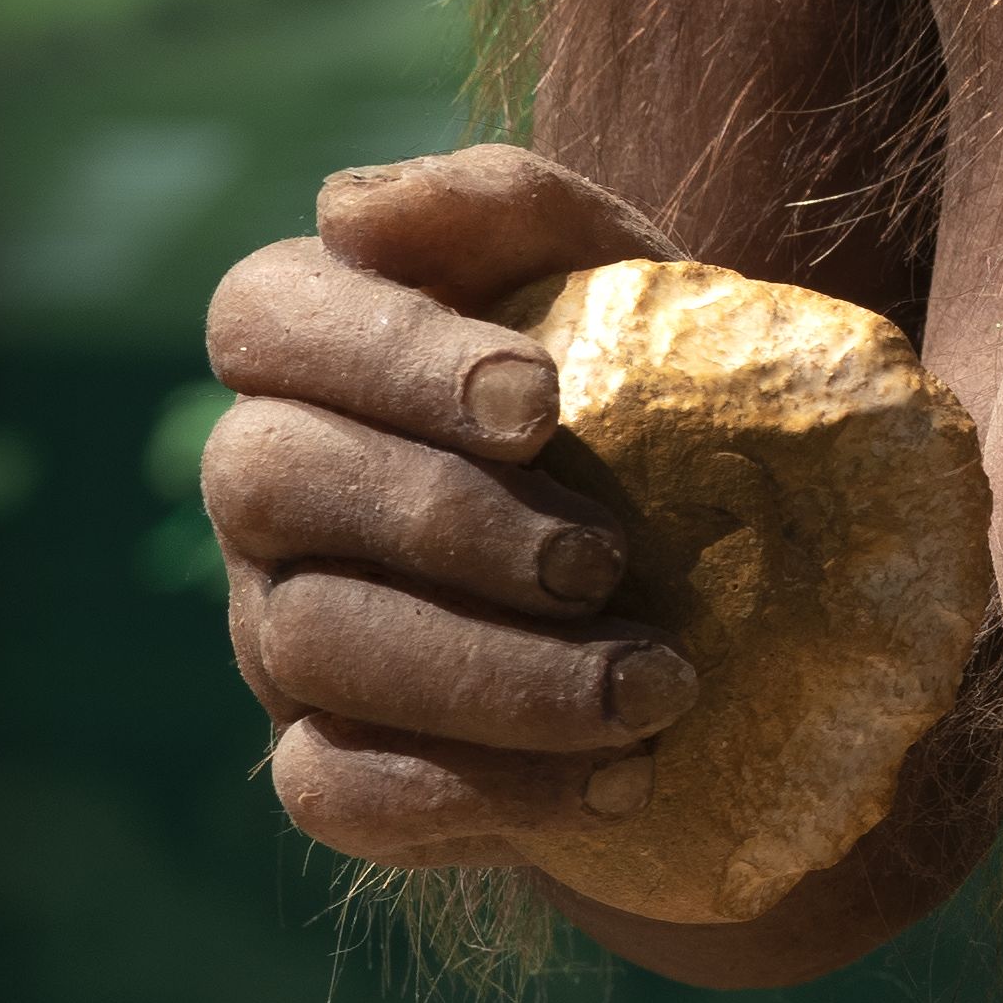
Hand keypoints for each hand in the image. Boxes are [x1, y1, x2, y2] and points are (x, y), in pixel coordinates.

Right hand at [204, 145, 696, 872]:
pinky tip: (614, 783)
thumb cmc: (656, 389)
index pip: (267, 317)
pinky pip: (332, 790)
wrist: (738, 574)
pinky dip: (469, 793)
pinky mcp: (328, 756)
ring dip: (495, 674)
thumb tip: (350, 209)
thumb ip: (509, 208)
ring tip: (659, 688)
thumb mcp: (626, 273)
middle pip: (266, 479)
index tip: (538, 403)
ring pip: (313, 642)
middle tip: (606, 563)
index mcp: (313, 345)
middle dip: (447, 524)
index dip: (383, 354)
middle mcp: (264, 484)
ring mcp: (278, 626)